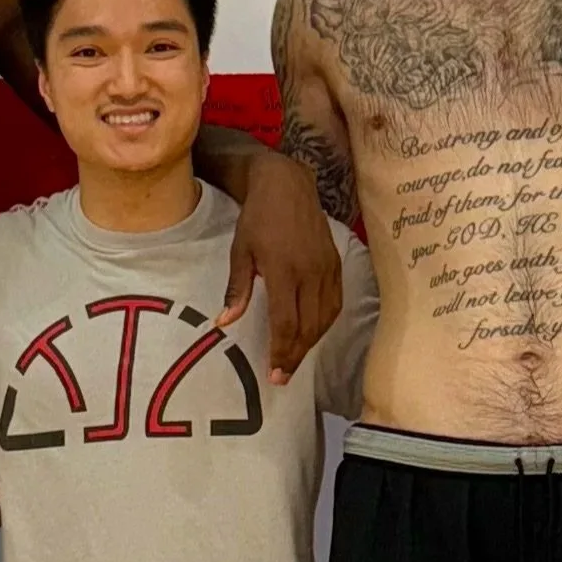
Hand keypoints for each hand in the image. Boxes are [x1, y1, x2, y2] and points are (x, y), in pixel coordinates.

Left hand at [220, 156, 342, 383]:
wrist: (287, 185)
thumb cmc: (257, 218)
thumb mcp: (240, 252)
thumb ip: (237, 289)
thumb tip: (225, 322)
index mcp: (284, 270)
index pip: (286, 322)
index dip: (281, 351)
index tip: (274, 373)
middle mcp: (310, 272)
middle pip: (308, 327)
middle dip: (295, 355)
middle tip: (282, 376)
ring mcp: (327, 268)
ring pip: (324, 318)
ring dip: (310, 343)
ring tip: (294, 359)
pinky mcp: (336, 264)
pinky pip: (335, 303)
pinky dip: (324, 324)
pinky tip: (312, 334)